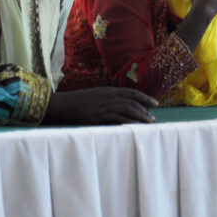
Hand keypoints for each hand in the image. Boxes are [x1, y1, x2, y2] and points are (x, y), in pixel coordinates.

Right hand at [43, 87, 157, 124]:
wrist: (61, 105)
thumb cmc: (78, 102)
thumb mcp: (96, 95)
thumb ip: (109, 98)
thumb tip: (122, 104)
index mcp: (109, 90)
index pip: (132, 92)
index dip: (145, 98)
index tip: (155, 103)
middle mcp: (109, 96)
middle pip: (132, 102)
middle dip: (145, 109)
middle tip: (153, 118)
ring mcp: (104, 106)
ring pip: (127, 109)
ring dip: (140, 116)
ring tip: (149, 122)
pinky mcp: (98, 116)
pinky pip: (117, 118)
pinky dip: (128, 122)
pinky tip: (135, 126)